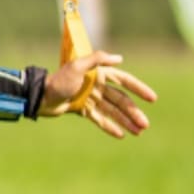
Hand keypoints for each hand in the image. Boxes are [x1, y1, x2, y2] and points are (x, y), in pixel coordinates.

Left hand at [38, 51, 157, 137]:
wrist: (40, 96)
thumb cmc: (58, 80)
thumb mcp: (76, 66)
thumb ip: (97, 59)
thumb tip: (120, 58)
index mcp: (97, 73)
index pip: (123, 80)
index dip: (138, 89)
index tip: (152, 98)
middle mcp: (96, 86)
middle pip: (120, 100)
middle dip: (133, 112)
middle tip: (145, 125)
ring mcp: (90, 98)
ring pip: (112, 111)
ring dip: (125, 121)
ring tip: (138, 132)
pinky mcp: (82, 109)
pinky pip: (99, 119)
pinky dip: (109, 126)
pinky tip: (121, 135)